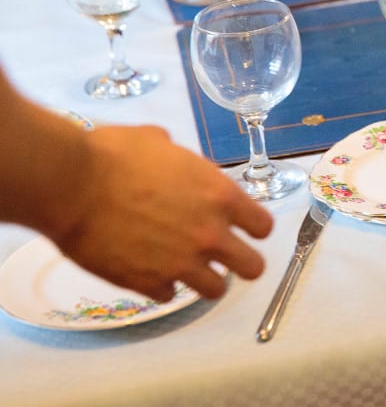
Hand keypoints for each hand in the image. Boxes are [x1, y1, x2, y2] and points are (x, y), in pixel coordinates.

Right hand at [57, 125, 273, 301]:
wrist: (71, 184)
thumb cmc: (112, 154)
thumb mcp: (160, 143)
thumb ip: (181, 160)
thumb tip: (171, 155)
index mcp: (221, 196)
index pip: (264, 226)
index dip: (254, 228)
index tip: (243, 228)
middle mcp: (210, 233)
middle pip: (254, 267)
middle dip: (242, 263)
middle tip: (225, 257)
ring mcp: (181, 262)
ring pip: (216, 290)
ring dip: (204, 279)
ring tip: (186, 267)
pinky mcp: (148, 283)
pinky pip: (168, 294)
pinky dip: (160, 285)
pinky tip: (147, 269)